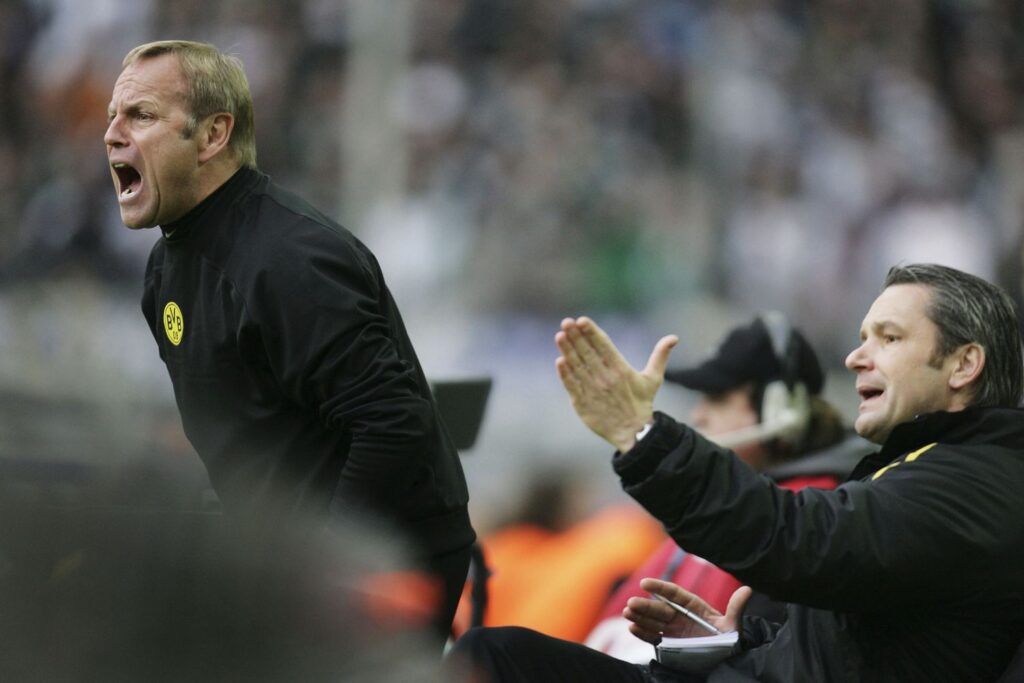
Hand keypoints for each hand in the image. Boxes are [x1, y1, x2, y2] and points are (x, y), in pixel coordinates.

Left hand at [554, 316, 677, 451]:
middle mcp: (606, 378)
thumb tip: (674, 337)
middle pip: (588, 353)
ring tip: (560, 336)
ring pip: (577, 366)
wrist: (633, 434)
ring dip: (568, 351)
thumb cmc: (642, 404)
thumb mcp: (653, 379)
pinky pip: (572, 385)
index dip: (592, 332)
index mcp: (621, 370)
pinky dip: (565, 374)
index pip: (604, 346)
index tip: (581, 320)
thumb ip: (660, 356)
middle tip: (566, 322)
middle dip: (576, 336)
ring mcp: (593, 391)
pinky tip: (560, 361)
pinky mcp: (582, 403)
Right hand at [624, 578, 751, 644]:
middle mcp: (680, 616)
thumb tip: (748, 590)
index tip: (645, 583)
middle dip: (645, 606)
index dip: (659, 588)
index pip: (674, 594)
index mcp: (693, 606)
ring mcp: (673, 630)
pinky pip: (653, 637)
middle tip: (631, 604)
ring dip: (639, 617)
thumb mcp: (732, 625)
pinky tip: (632, 628)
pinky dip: (642, 633)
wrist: (725, 661)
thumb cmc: (729, 640)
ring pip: (653, 621)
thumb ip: (736, 608)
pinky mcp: (669, 644)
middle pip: (660, 608)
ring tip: (627, 614)